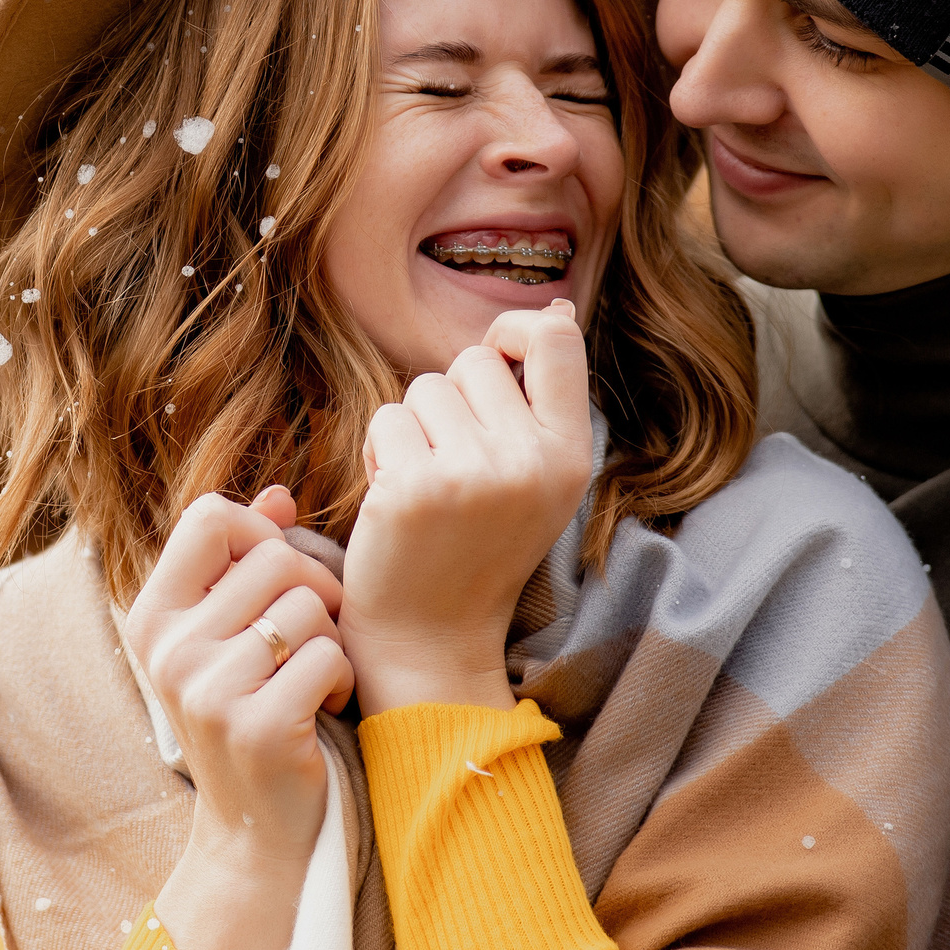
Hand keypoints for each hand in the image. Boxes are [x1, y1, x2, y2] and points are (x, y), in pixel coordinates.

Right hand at [125, 486, 354, 949]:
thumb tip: (280, 495)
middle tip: (314, 632)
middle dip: (315, 587)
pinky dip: (340, 677)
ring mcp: (208, 691)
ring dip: (331, 638)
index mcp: (151, 618)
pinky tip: (322, 706)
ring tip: (312, 674)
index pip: (209, 516)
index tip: (276, 573)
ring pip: (308, 604)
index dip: (258, 531)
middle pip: (273, 557)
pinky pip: (328, 654)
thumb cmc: (248, 715)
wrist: (254, 831)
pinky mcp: (258, 727)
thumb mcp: (227, 637)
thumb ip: (246, 563)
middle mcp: (169, 651)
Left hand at [342, 299, 593, 713]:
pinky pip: (385, 420)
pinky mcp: (413, 488)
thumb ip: (540, 399)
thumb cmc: (478, 547)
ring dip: (412, 428)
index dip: (514, 334)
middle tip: (453, 462)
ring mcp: (471, 475)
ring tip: (425, 484)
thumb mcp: (535, 476)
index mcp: (570, 455)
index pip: (554, 339)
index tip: (495, 369)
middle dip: (451, 399)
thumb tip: (553, 310)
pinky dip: (379, 453)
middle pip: (473, 361)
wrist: (431, 639)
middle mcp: (529, 461)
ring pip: (424, 387)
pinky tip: (394, 500)